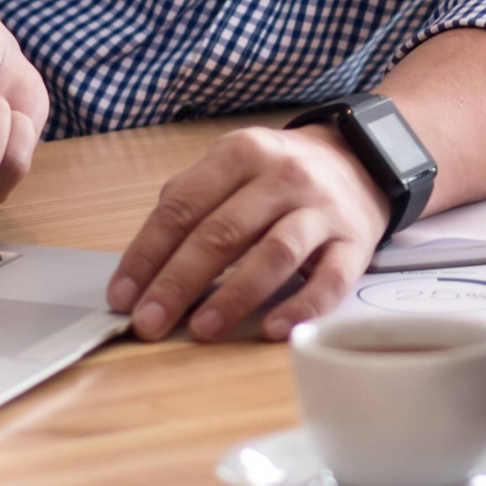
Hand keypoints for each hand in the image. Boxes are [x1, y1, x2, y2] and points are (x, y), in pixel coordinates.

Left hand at [105, 125, 388, 342]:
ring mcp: (322, 209)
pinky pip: (330, 279)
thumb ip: (189, 204)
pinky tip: (273, 330)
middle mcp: (283, 177)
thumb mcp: (231, 166)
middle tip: (150, 322)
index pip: (183, 206)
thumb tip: (144, 269)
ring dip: (235, 295)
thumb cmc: (278, 175)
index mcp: (240, 154)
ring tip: (202, 329)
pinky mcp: (355, 243)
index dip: (147, 254)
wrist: (362, 160)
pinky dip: (301, 306)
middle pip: (223, 232)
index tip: (123, 297)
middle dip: (179, 281)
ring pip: (275, 253)